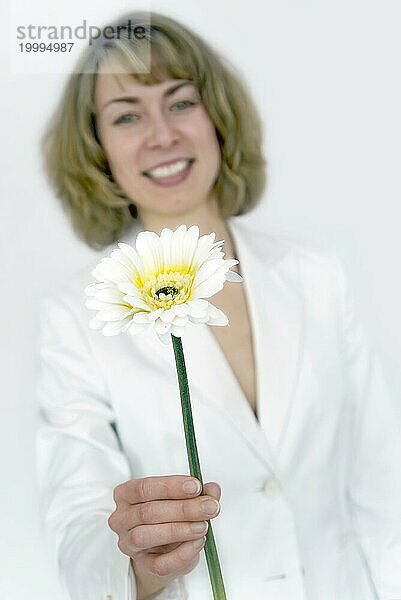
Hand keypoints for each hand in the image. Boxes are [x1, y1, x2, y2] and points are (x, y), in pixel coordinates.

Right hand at [108, 475, 220, 599]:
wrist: (161, 549)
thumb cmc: (166, 517)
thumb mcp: (180, 499)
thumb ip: (197, 493)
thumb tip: (212, 489)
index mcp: (126, 494)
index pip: (145, 487)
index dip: (171, 487)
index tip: (195, 487)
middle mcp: (122, 518)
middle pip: (148, 511)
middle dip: (184, 509)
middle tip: (209, 507)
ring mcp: (129, 543)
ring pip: (147, 536)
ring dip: (180, 530)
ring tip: (202, 526)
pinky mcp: (142, 565)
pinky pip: (159, 564)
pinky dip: (182, 554)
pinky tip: (196, 543)